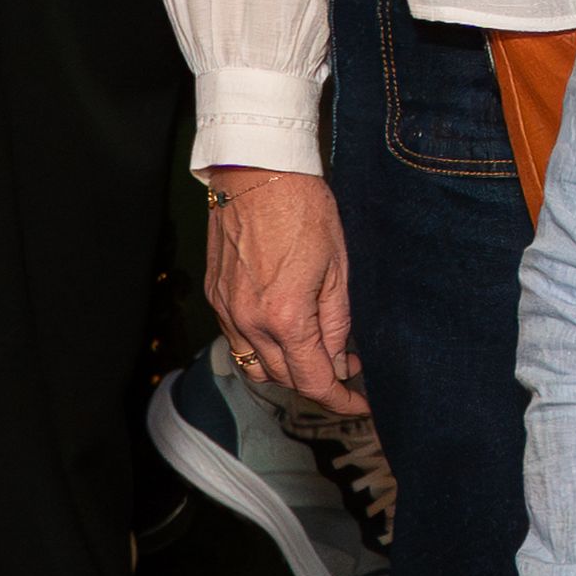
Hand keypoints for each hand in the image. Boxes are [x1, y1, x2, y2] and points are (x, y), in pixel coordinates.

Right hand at [202, 166, 354, 409]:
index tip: (359, 404)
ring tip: (317, 349)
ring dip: (288, 368)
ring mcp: (226, 310)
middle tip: (347, 365)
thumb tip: (339, 359)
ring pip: (256, 364)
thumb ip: (336, 322)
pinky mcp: (215, 295)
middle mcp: (249, 321)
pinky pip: (238, 340)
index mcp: (285, 317)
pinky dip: (263, 347)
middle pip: (283, 378)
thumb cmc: (304, 209)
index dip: (340, 399)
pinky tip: (286, 330)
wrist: (258, 171)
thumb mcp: (337, 268)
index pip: (313, 380)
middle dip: (317, 381)